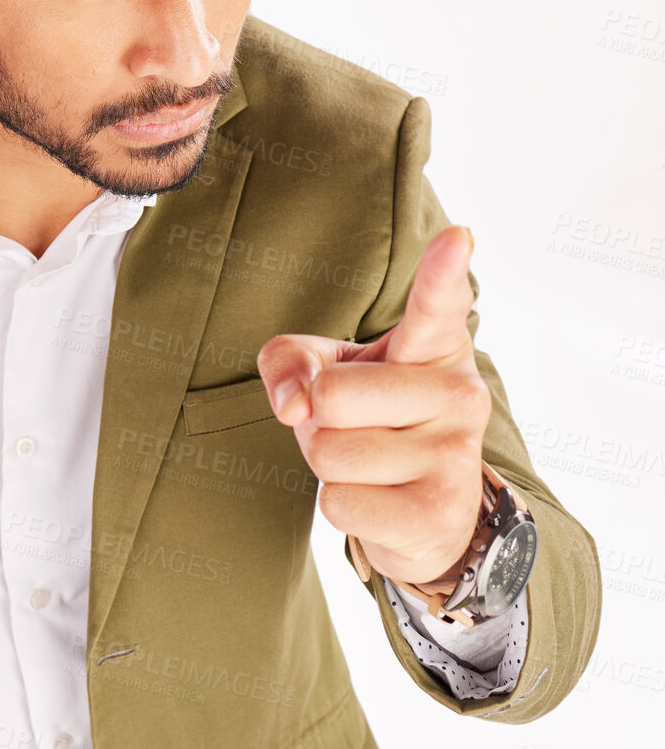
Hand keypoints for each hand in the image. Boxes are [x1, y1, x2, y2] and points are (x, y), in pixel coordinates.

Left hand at [256, 224, 490, 586]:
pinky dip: (341, 507)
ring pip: (329, 454)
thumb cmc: (370, 421)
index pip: (436, 304)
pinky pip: (338, 505)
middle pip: (330, 396)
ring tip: (368, 464)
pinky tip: (380, 501)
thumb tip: (294, 404)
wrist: (428, 512)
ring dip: (329, 467)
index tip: (456, 236)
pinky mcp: (438, 513)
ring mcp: (456, 454)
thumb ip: (290, 361)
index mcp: (433, 347)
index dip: (442, 271)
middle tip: (353, 426)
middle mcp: (459, 393)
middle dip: (318, 418)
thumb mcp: (325, 374)